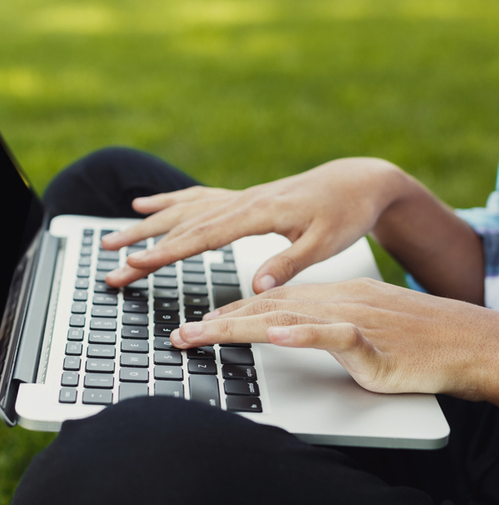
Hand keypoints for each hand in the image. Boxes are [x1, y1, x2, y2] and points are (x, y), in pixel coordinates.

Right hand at [103, 158, 406, 291]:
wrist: (356, 181)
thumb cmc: (344, 213)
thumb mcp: (326, 242)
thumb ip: (289, 261)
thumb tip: (255, 285)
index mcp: (258, 213)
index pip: (201, 236)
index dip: (165, 251)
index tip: (135, 263)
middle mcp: (241, 202)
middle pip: (181, 224)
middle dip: (142, 243)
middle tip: (108, 258)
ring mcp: (238, 198)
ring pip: (182, 210)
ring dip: (146, 224)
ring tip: (113, 235)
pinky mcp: (241, 198)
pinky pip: (196, 198)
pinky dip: (167, 202)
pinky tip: (146, 203)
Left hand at [170, 279, 498, 403]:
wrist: (454, 335)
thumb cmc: (401, 332)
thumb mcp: (348, 321)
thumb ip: (312, 321)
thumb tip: (279, 326)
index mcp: (319, 296)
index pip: (264, 303)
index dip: (226, 315)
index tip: (196, 325)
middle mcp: (326, 301)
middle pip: (262, 309)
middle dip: (217, 322)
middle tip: (181, 335)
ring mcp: (346, 316)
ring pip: (285, 318)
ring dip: (241, 327)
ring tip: (206, 334)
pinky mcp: (369, 339)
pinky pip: (332, 335)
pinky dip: (302, 334)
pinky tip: (278, 336)